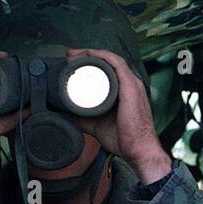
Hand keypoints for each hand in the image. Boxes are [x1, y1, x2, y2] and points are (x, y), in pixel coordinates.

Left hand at [69, 48, 172, 184]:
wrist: (139, 150)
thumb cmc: (125, 139)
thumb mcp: (97, 124)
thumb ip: (82, 119)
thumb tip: (63, 114)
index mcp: (126, 90)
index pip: (108, 68)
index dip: (90, 62)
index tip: (71, 62)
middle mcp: (131, 83)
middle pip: (108, 61)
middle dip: (87, 55)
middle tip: (69, 56)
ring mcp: (132, 83)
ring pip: (110, 59)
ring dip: (91, 53)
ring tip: (74, 56)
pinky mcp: (130, 86)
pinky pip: (116, 63)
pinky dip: (102, 56)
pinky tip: (88, 55)